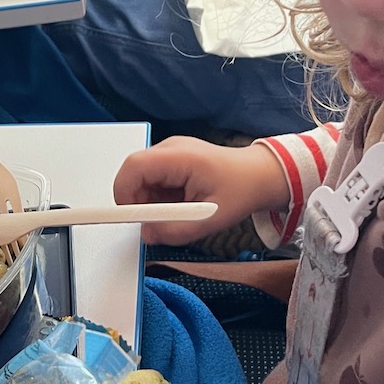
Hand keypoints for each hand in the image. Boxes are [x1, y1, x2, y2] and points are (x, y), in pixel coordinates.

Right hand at [114, 136, 289, 245]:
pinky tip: (180, 203)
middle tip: (160, 221)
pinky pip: (152, 180)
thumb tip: (146, 234)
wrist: (258, 175)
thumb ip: (175, 231)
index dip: (124, 194)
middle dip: (139, 202)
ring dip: (151, 201)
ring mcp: (169, 152)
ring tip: (179, 211)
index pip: (134, 167)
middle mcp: (170, 148)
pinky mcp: (171, 160)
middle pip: (133, 174)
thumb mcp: (210, 219)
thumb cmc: (241, 189)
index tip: (130, 218)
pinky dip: (159, 198)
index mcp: (180, 157)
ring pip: (141, 179)